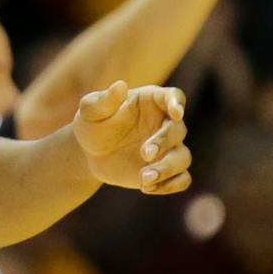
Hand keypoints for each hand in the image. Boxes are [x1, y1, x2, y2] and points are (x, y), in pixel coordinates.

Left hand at [73, 82, 191, 194]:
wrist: (89, 153)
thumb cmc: (92, 124)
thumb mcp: (90, 111)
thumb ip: (103, 100)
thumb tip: (120, 86)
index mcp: (152, 101)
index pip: (174, 96)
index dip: (177, 103)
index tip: (176, 113)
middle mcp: (164, 123)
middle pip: (179, 130)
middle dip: (164, 143)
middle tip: (144, 154)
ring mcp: (167, 148)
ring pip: (183, 157)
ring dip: (167, 169)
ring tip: (144, 179)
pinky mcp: (164, 169)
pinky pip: (182, 179)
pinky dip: (170, 185)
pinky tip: (146, 187)